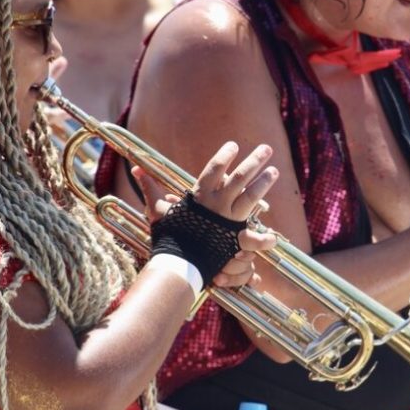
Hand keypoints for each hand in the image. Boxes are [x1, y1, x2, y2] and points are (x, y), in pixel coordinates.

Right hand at [133, 142, 278, 286]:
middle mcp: (216, 204)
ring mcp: (227, 220)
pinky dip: (264, 237)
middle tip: (266, 148)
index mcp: (199, 196)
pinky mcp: (233, 238)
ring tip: (274, 171)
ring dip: (263, 183)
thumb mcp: (157, 210)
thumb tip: (135, 171)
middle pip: (239, 177)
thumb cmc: (167, 236)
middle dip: (254, 161)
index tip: (234, 145)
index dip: (224, 156)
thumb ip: (150, 189)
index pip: (214, 169)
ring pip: (250, 197)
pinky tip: (274, 232)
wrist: (175, 264)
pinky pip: (252, 235)